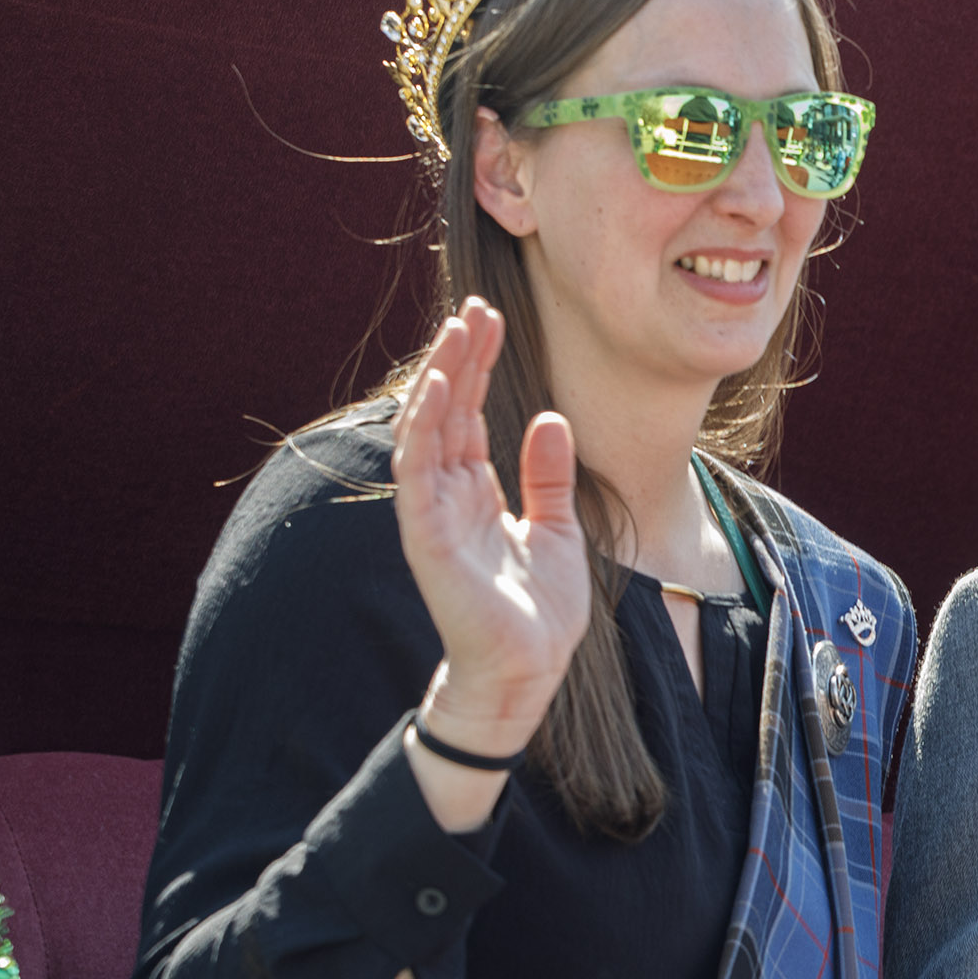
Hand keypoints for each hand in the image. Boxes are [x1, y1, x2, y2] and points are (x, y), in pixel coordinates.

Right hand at [390, 298, 589, 766]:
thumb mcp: (559, 529)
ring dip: (440, 378)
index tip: (494, 319)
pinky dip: (424, 427)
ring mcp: (433, 514)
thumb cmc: (537, 610)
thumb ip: (549, 475)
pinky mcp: (426, 536)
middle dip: (460, 357)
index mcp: (477, 491)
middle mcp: (449, 495)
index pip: (471, 414)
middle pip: (448, 411)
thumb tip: (550, 417)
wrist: (529, 671)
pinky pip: (418, 471)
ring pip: (427, 430)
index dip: (479, 366)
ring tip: (457, 330)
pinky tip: (437, 388)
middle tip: (477, 307)